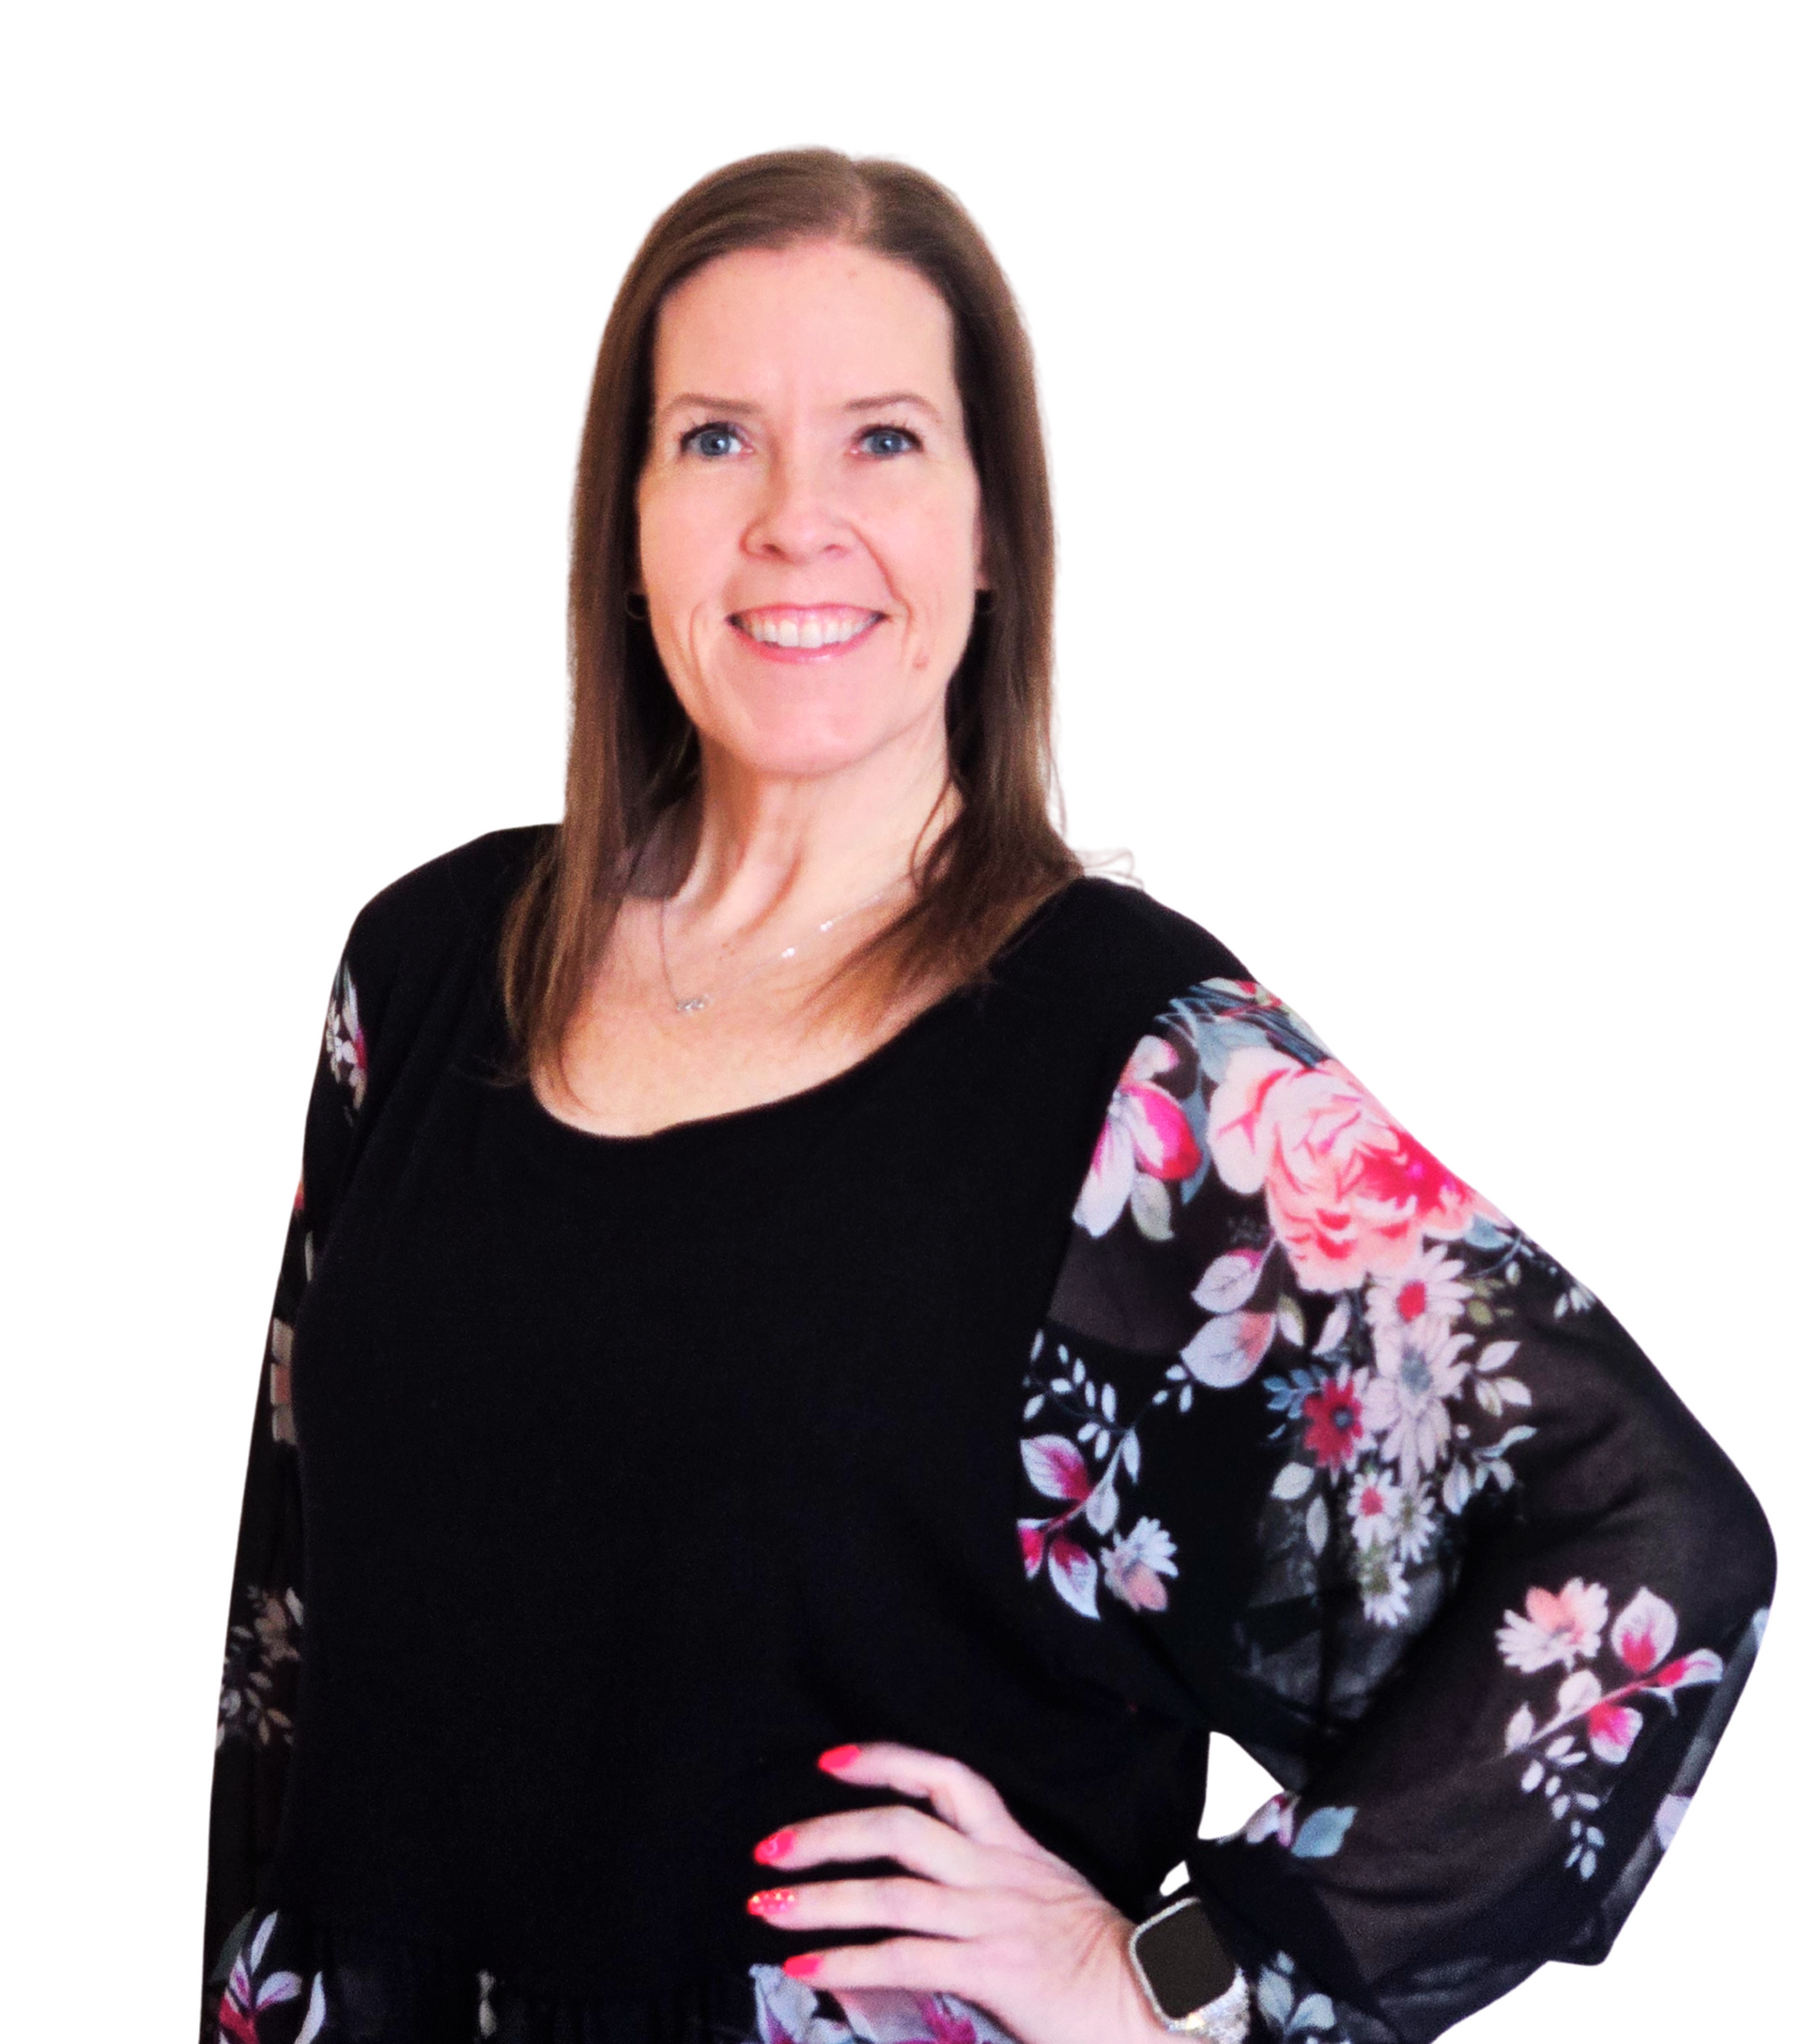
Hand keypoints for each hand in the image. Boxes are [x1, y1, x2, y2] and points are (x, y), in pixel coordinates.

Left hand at [746, 1741, 1174, 2043]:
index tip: (831, 1761)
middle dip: (827, 1832)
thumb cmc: (1101, 1963)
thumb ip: (983, 1892)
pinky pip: (905, 1958)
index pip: (948, 1777)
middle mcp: (999, 1872)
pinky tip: (807, 1968)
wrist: (1157, 2005)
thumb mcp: (1043, 1905)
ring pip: (892, 1893)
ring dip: (820, 1899)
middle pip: (901, 1827)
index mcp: (1014, 1848)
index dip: (886, 1760)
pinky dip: (847, 1961)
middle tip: (771, 1847)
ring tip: (768, 1908)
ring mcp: (994, 1919)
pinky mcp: (993, 1969)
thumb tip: (913, 1907)